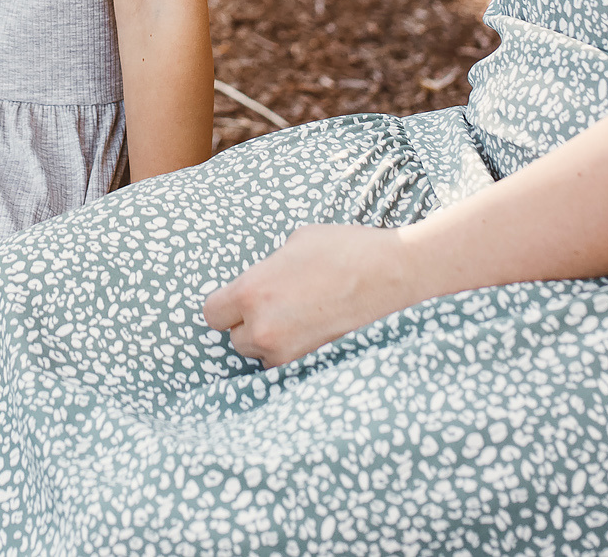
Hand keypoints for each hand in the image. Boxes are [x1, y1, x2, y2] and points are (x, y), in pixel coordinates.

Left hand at [201, 223, 425, 368]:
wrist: (395, 275)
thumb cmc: (346, 249)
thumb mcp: (295, 242)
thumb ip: (268, 267)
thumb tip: (263, 280)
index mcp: (252, 292)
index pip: (212, 314)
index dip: (224, 305)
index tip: (239, 298)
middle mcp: (264, 328)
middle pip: (235, 338)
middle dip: (249, 323)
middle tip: (276, 304)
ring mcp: (289, 352)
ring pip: (261, 355)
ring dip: (270, 341)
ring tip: (298, 317)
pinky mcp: (313, 365)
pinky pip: (287, 365)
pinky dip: (293, 352)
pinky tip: (312, 331)